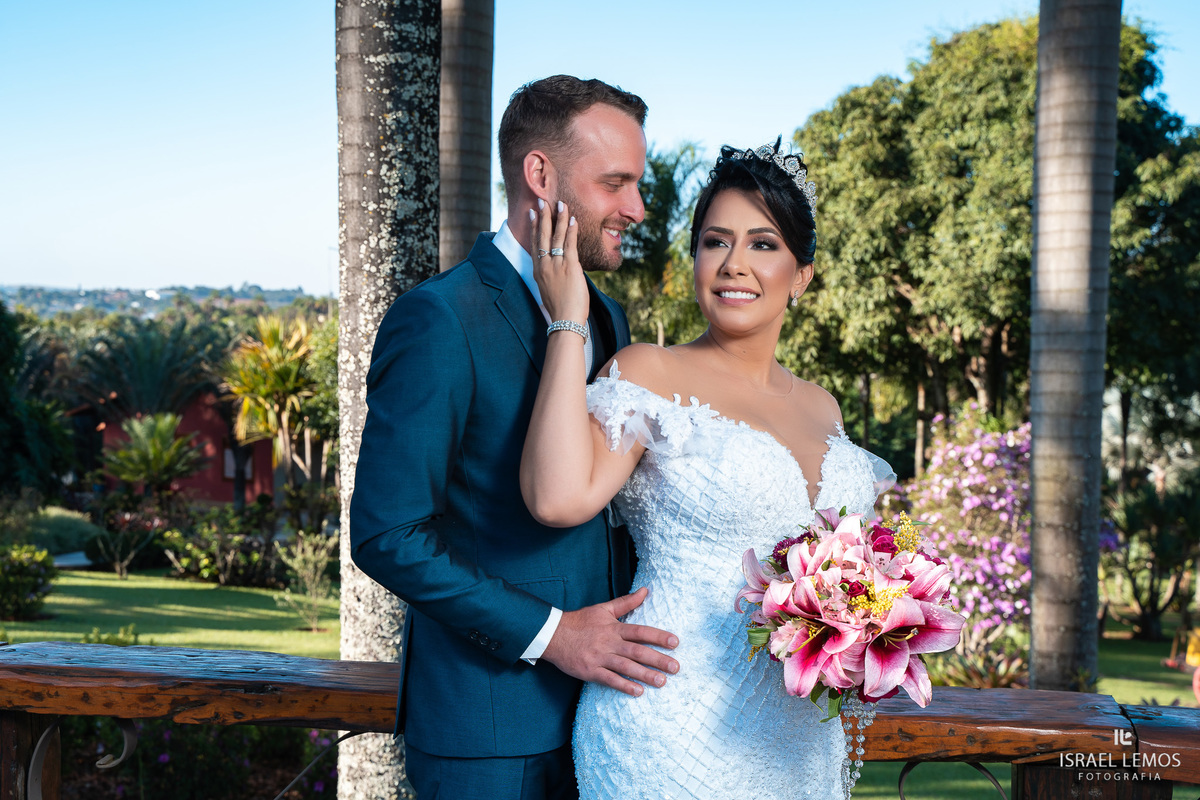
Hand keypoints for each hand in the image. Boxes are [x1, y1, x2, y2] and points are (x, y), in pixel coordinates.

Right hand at [530, 199, 588, 324]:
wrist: (565, 321)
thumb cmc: (561, 311)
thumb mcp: (550, 292)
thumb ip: (552, 279)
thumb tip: (558, 274)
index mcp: (539, 272)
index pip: (535, 244)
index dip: (534, 227)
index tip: (533, 214)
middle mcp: (545, 266)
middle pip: (543, 236)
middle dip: (543, 216)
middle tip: (543, 201)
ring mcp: (556, 265)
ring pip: (557, 236)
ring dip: (560, 218)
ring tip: (561, 204)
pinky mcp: (570, 267)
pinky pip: (570, 244)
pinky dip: (571, 230)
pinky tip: (573, 220)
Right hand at [540, 587, 679, 695]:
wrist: (553, 634)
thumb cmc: (580, 621)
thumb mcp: (603, 608)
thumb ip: (626, 602)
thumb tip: (645, 590)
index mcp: (614, 628)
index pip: (641, 631)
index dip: (658, 636)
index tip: (675, 642)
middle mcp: (609, 642)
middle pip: (637, 651)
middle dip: (658, 660)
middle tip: (676, 668)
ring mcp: (600, 657)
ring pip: (626, 667)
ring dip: (645, 675)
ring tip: (662, 682)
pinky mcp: (590, 670)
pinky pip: (609, 679)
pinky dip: (624, 686)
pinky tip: (638, 692)